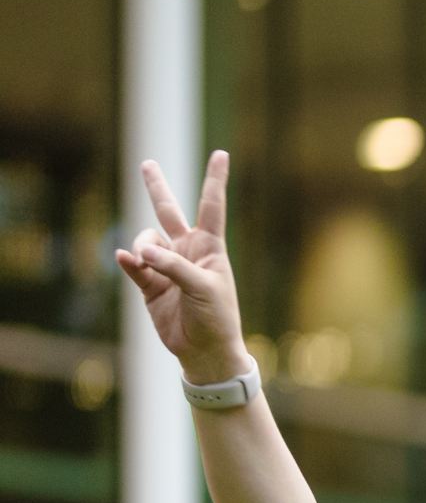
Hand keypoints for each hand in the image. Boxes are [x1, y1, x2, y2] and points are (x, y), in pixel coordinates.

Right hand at [113, 152, 247, 381]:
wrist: (204, 349)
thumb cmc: (216, 317)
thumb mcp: (202, 288)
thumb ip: (173, 266)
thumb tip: (140, 252)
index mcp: (210, 247)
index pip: (211, 207)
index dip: (214, 180)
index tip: (221, 153)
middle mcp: (187, 251)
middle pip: (168, 211)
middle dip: (156, 188)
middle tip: (147, 163)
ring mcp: (166, 266)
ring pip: (145, 241)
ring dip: (143, 248)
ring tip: (148, 265)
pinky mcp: (149, 284)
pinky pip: (133, 264)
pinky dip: (129, 262)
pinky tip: (128, 260)